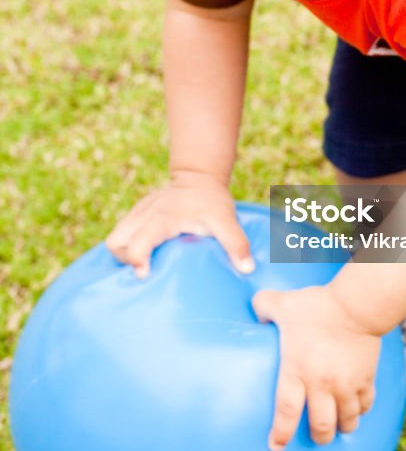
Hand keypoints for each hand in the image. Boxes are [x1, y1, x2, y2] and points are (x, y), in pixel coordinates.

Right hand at [105, 170, 253, 278]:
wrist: (198, 177)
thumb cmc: (211, 201)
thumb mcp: (226, 218)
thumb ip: (236, 242)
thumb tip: (246, 269)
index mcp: (162, 217)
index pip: (138, 239)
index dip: (137, 258)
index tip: (145, 273)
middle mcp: (144, 216)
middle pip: (116, 242)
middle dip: (125, 260)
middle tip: (146, 271)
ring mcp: (137, 215)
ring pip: (114, 239)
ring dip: (123, 255)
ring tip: (144, 265)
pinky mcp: (136, 217)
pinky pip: (120, 236)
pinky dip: (126, 248)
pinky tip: (144, 257)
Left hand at [251, 285, 380, 450]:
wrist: (357, 305)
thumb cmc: (317, 306)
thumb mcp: (284, 303)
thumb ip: (265, 306)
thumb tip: (256, 311)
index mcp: (297, 369)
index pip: (287, 411)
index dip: (281, 433)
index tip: (276, 446)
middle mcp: (322, 384)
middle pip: (321, 426)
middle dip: (319, 437)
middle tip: (317, 436)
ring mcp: (346, 384)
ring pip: (347, 421)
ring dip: (343, 427)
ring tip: (340, 426)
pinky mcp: (366, 379)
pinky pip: (366, 404)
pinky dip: (361, 410)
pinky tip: (357, 407)